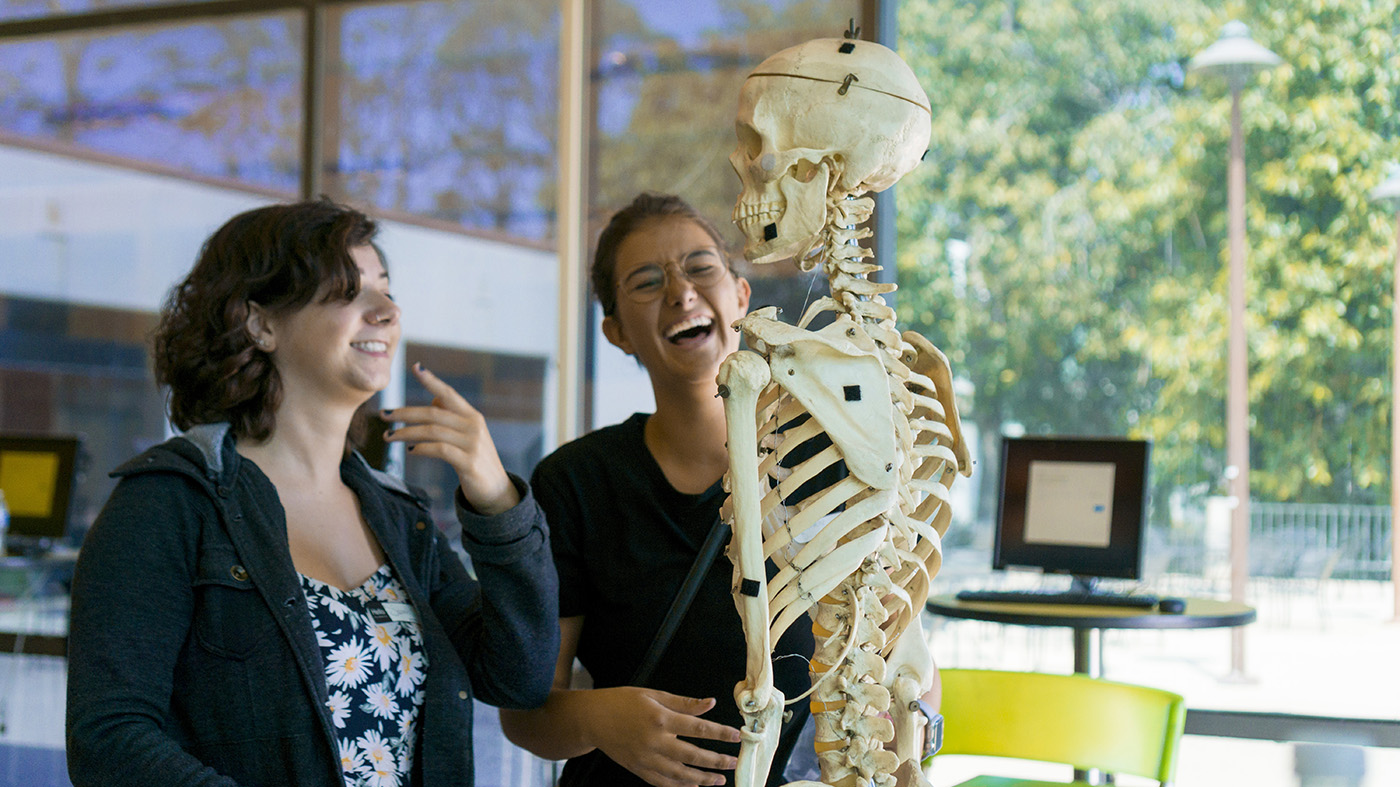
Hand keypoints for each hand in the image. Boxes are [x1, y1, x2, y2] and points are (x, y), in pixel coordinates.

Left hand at [381, 363, 519, 514]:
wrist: (497, 491)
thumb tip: (433, 400)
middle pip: (433, 412)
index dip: (432, 380)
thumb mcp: (468, 436)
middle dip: (405, 412)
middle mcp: (473, 426)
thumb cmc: (476, 461)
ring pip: (432, 431)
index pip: (449, 394)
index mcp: (472, 416)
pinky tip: (410, 451)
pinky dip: (421, 448)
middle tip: (384, 414)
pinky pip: (439, 450)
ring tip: (388, 436)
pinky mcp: (469, 462)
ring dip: (406, 433)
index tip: (416, 367)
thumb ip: (452, 418)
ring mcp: (472, 444)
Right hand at [585, 686, 741, 786]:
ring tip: (719, 780)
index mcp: (660, 718)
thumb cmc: (622, 702)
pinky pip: (663, 783)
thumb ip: (684, 702)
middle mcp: (654, 741)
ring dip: (702, 778)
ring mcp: (646, 759)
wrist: (592, 719)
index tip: (736, 735)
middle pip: (693, 755)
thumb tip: (710, 703)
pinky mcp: (638, 769)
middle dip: (716, 760)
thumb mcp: (653, 695)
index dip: (720, 733)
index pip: (698, 728)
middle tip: (734, 762)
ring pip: (680, 774)